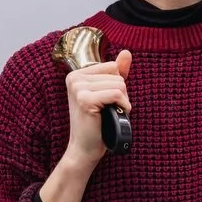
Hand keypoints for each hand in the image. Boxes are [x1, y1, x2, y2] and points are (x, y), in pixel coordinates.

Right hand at [63, 50, 131, 168]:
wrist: (85, 149)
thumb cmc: (98, 123)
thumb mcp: (107, 93)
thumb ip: (117, 72)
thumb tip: (126, 53)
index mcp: (76, 74)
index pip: (112, 67)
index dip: (116, 85)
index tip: (105, 102)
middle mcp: (74, 78)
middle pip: (117, 75)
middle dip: (120, 95)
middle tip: (107, 111)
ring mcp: (77, 88)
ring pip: (119, 84)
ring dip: (122, 102)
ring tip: (108, 114)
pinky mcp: (84, 99)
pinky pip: (117, 94)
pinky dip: (122, 106)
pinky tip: (113, 116)